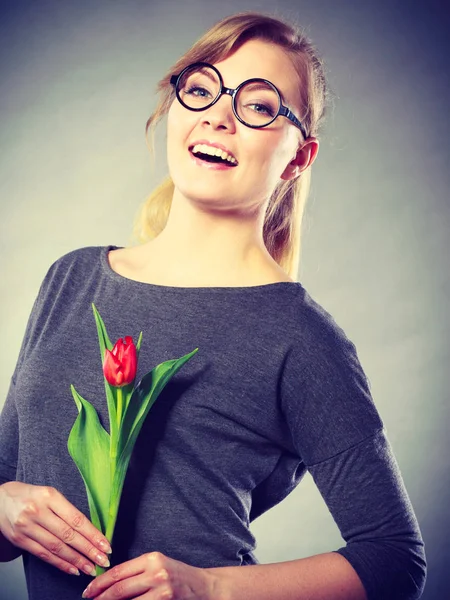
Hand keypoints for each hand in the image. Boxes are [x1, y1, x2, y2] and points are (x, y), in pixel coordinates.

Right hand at [0, 482, 111, 575]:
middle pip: (68, 535)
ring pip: (56, 548)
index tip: (106, 545)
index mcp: (50, 496)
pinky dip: (60, 564)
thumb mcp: (49, 494)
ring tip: (91, 568)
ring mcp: (27, 527)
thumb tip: (90, 530)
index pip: (76, 519)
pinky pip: (43, 555)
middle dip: (88, 550)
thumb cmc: (30, 495)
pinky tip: (73, 569)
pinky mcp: (20, 540)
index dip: (92, 534)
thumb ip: (66, 509)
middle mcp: (38, 511)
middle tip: (103, 560)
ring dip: (76, 560)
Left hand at [81, 551, 218, 599]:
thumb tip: (108, 584)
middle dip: (101, 598)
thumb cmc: (179, 576)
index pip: (118, 572)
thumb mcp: (158, 566)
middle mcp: (156, 573)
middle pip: (119, 589)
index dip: (100, 583)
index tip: (88, 591)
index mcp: (152, 559)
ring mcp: (162, 591)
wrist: (205, 587)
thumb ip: (137, 572)